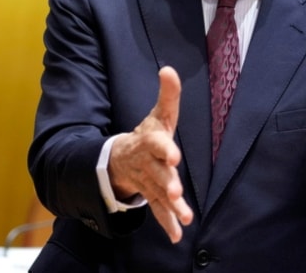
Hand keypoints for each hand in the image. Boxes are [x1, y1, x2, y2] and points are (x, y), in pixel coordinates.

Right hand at [107, 66, 193, 242]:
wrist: (121, 159)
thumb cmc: (147, 135)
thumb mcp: (157, 115)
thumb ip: (167, 95)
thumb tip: (169, 69)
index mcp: (151, 142)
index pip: (157, 144)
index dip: (165, 149)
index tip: (174, 155)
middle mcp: (149, 164)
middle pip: (158, 174)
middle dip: (167, 183)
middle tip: (175, 192)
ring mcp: (149, 182)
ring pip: (159, 195)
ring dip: (171, 207)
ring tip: (184, 216)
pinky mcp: (152, 196)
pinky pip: (159, 212)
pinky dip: (168, 223)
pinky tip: (178, 236)